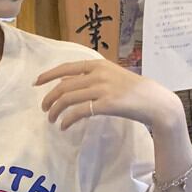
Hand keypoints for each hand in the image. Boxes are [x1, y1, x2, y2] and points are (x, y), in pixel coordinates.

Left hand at [35, 58, 182, 131]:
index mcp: (98, 64)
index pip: (67, 67)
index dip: (48, 75)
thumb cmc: (133, 90)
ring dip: (56, 111)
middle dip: (50, 98)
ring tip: (52, 120)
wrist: (155, 101)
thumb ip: (90, 77)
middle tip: (44, 109)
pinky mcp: (107, 104)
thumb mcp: (111, 76)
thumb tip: (65, 82)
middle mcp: (99, 74)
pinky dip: (68, 120)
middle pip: (64, 85)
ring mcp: (103, 88)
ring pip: (68, 99)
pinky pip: (79, 112)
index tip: (36, 83)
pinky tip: (64, 126)